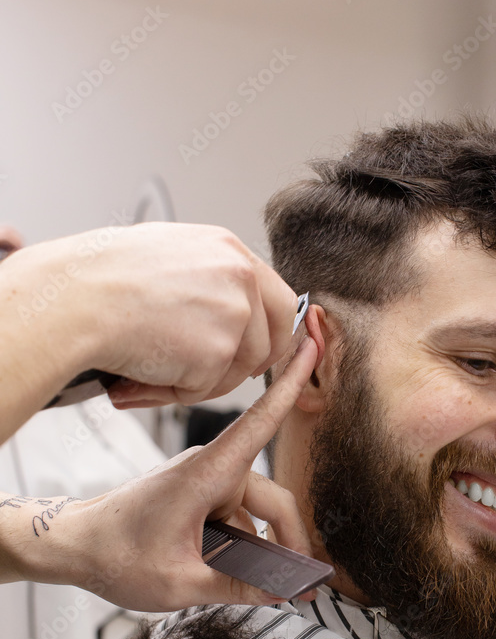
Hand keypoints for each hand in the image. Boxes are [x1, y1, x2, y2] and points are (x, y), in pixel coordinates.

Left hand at [4, 336, 320, 611]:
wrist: (75, 545)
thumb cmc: (115, 554)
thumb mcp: (181, 583)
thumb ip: (239, 586)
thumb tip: (284, 591)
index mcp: (207, 473)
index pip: (262, 422)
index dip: (292, 385)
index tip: (310, 347)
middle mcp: (213, 469)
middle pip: (273, 501)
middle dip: (289, 541)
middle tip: (300, 585)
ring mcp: (209, 482)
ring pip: (258, 514)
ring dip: (265, 548)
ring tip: (266, 587)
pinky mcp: (203, 497)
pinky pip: (240, 519)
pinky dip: (246, 546)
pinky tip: (241, 575)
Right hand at [8, 222, 298, 408]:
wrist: (74, 299)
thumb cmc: (101, 279)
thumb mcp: (168, 256)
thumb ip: (208, 279)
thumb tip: (228, 312)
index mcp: (228, 249)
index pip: (277, 298)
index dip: (268, 333)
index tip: (256, 352)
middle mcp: (240, 276)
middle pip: (273, 338)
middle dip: (250, 365)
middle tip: (213, 375)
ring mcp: (234, 313)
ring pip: (238, 369)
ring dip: (200, 379)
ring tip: (151, 367)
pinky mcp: (218, 351)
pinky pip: (206, 388)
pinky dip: (173, 389)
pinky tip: (142, 371)